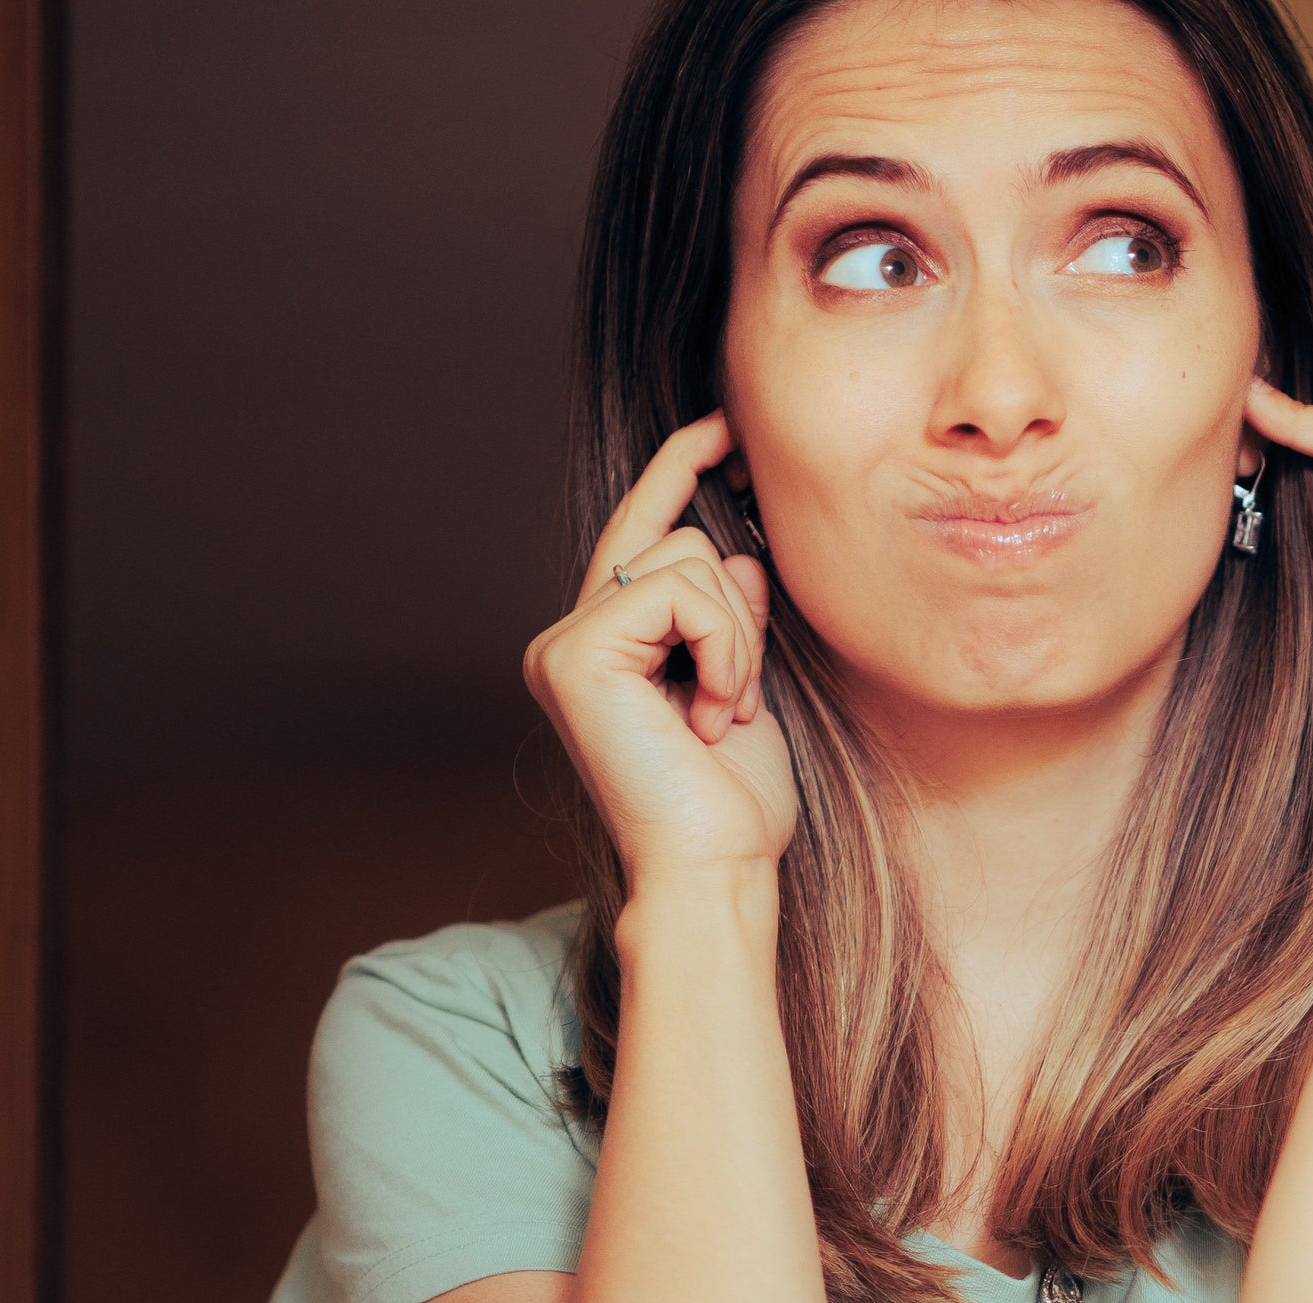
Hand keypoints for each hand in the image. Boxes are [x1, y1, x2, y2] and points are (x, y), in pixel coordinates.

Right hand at [523, 412, 797, 883]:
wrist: (716, 865)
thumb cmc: (735, 800)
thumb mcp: (748, 686)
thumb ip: (734, 616)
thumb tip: (736, 551)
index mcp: (606, 647)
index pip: (642, 535)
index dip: (678, 470)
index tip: (725, 426)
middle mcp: (570, 639)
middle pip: (674, 539)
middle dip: (739, 612)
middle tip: (741, 701)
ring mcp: (564, 646)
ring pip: (686, 560)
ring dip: (738, 639)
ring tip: (726, 714)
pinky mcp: (576, 655)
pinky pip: (680, 593)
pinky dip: (724, 649)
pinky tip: (715, 713)